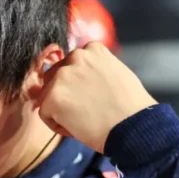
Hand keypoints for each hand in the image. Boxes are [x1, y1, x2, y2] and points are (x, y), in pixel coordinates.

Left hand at [35, 41, 156, 151]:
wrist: (132, 126)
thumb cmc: (130, 108)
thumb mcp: (117, 74)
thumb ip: (96, 70)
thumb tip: (81, 80)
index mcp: (93, 49)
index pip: (72, 64)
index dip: (79, 84)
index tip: (92, 97)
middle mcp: (76, 56)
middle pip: (56, 77)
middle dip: (66, 94)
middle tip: (86, 111)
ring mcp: (62, 75)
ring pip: (49, 95)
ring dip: (61, 109)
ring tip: (84, 119)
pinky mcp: (52, 96)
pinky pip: (45, 114)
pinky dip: (58, 125)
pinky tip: (78, 128)